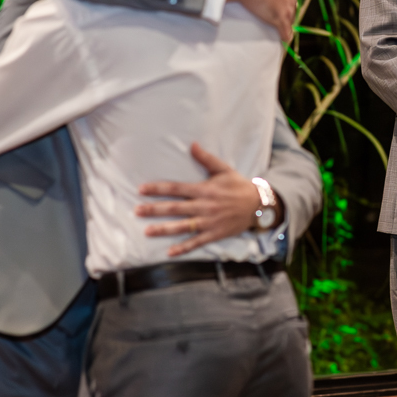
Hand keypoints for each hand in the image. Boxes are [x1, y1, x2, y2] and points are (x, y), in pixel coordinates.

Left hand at [135, 143, 272, 256]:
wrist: (259, 205)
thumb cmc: (239, 186)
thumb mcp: (224, 169)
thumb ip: (206, 158)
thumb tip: (192, 144)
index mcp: (204, 189)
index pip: (176, 188)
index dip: (158, 189)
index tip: (141, 189)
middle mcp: (204, 206)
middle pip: (175, 208)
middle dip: (155, 209)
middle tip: (137, 211)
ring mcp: (209, 221)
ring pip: (183, 226)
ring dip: (164, 229)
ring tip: (147, 231)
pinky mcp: (214, 233)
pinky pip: (197, 242)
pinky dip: (183, 247)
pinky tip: (170, 252)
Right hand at [227, 0, 295, 42]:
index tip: (278, 1)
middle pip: (292, 5)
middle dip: (286, 11)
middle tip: (279, 15)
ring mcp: (286, 7)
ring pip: (290, 19)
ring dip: (286, 24)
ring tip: (281, 29)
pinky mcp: (279, 19)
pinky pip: (285, 31)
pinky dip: (285, 36)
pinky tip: (284, 40)